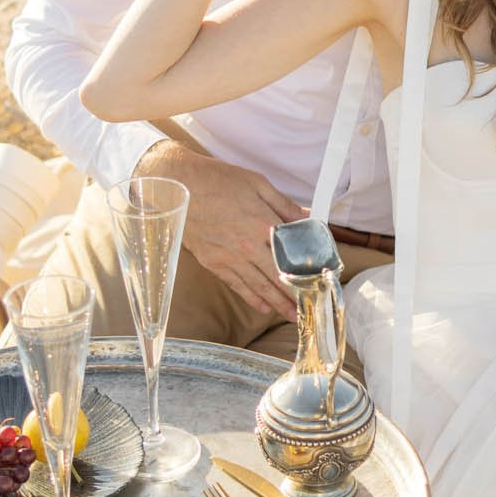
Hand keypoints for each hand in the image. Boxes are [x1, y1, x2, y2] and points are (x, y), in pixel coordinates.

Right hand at [136, 136, 303, 327]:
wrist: (177, 186)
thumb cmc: (218, 180)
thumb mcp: (257, 184)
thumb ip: (284, 205)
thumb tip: (307, 219)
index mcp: (262, 223)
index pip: (290, 254)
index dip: (305, 270)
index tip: (318, 281)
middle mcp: (247, 245)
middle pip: (276, 276)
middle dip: (294, 296)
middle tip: (309, 309)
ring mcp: (228, 257)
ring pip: (258, 286)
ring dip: (276, 303)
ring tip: (292, 316)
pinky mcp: (213, 262)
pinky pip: (236, 284)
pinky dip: (251, 297)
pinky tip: (263, 306)